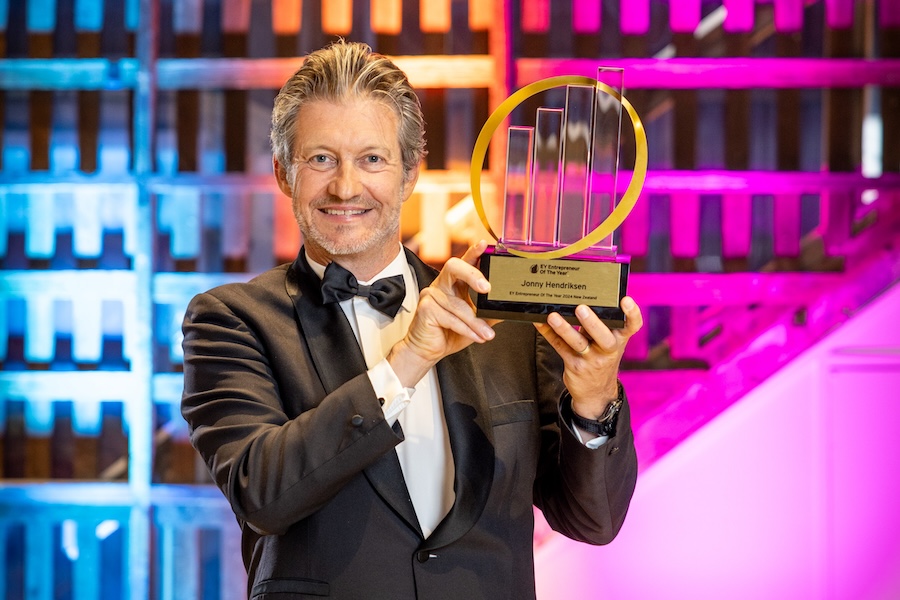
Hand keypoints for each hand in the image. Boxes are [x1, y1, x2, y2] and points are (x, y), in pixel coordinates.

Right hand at [388, 240, 497, 386]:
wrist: (428, 351)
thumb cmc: (449, 333)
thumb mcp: (475, 322)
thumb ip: (488, 313)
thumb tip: (507, 309)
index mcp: (453, 283)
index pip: (464, 262)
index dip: (473, 252)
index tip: (483, 245)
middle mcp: (441, 285)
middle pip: (453, 267)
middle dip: (472, 274)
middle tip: (486, 288)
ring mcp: (431, 295)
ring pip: (457, 304)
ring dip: (475, 322)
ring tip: (486, 334)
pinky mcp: (425, 309)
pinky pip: (450, 318)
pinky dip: (466, 329)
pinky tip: (476, 337)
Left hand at [534, 297, 642, 418]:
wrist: (596, 392)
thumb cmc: (601, 357)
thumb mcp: (607, 343)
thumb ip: (599, 324)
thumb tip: (578, 299)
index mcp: (620, 339)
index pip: (632, 326)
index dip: (632, 313)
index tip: (626, 300)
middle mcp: (608, 350)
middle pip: (604, 337)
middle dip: (592, 322)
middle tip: (581, 308)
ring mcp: (592, 359)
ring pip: (578, 342)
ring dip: (564, 329)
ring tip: (553, 317)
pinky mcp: (575, 365)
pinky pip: (560, 347)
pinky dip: (548, 333)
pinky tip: (539, 322)